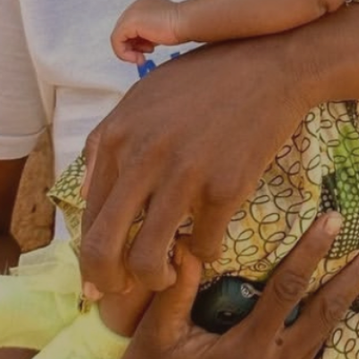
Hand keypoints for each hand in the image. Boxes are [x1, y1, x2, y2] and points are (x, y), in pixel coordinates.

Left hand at [81, 39, 311, 296]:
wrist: (273, 67)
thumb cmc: (208, 79)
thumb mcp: (144, 96)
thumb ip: (108, 141)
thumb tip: (86, 195)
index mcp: (118, 136)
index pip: (88, 213)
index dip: (89, 251)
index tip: (101, 269)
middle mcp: (144, 158)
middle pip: (104, 245)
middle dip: (106, 281)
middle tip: (120, 291)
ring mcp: (185, 175)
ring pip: (149, 257)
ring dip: (155, 279)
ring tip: (166, 276)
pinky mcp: (226, 187)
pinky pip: (205, 244)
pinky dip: (204, 254)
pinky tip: (208, 244)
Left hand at [110, 0, 182, 63]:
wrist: (188, 22)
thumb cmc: (183, 26)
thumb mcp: (162, 29)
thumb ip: (150, 33)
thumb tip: (142, 45)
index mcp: (146, 5)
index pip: (133, 27)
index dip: (138, 42)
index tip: (150, 51)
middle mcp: (136, 6)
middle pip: (124, 31)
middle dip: (132, 47)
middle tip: (143, 58)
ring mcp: (131, 12)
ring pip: (118, 37)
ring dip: (128, 52)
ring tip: (141, 59)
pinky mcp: (129, 22)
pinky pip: (116, 41)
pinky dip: (124, 53)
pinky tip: (139, 58)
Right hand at [113, 213, 358, 358]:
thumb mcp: (155, 340)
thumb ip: (176, 293)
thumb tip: (189, 242)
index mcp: (245, 351)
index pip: (287, 292)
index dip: (311, 253)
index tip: (332, 220)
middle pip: (326, 313)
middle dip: (357, 276)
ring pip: (326, 331)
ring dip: (353, 296)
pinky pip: (315, 350)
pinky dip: (332, 322)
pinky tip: (346, 299)